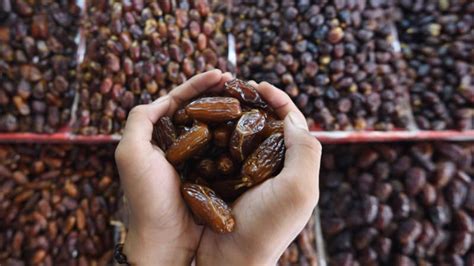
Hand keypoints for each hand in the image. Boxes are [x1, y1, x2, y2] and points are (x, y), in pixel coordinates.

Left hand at [115, 70, 232, 264]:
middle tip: (239, 81)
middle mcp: (177, 144)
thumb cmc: (146, 197)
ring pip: (215, 126)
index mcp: (158, 136)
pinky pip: (226, 149)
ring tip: (248, 98)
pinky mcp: (212, 174)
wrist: (166, 238)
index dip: (199, 84)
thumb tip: (164, 99)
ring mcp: (197, 159)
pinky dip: (236, 135)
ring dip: (230, 110)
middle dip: (218, 93)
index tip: (221, 73)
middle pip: (200, 109)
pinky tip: (249, 126)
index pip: (179, 101)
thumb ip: (139, 120)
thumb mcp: (131, 153)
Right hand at [196, 81, 320, 264]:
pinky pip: (220, 149)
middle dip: (253, 102)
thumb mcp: (298, 189)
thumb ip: (305, 150)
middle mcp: (272, 166)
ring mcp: (246, 173)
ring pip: (242, 133)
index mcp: (292, 165)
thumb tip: (292, 116)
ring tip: (218, 99)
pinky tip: (203, 123)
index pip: (292, 123)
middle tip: (235, 86)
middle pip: (266, 124)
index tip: (260, 85)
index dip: (279, 99)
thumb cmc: (268, 227)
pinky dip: (214, 133)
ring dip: (232, 113)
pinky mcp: (223, 179)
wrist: (231, 260)